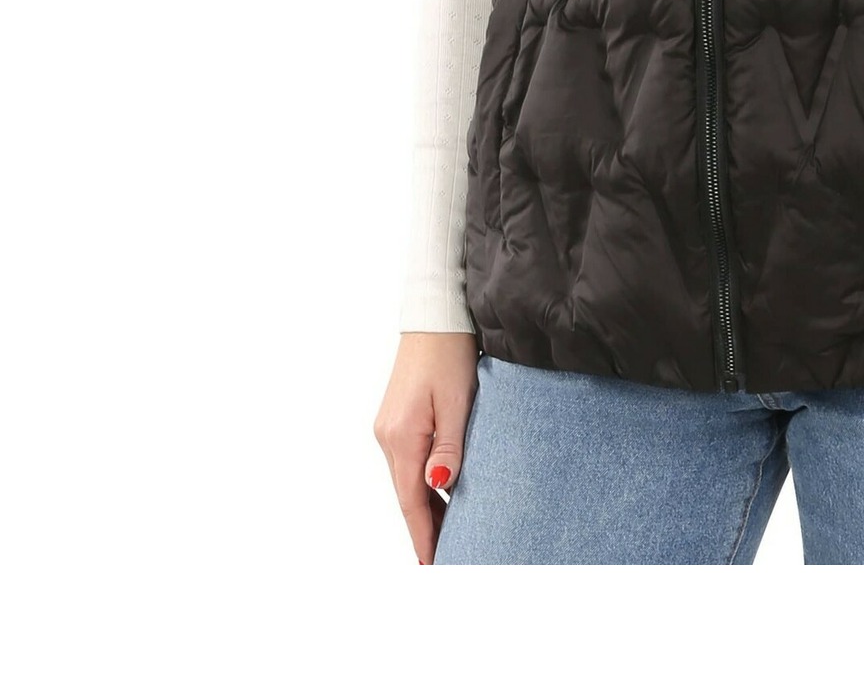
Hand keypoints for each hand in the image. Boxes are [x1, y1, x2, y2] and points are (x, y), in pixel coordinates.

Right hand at [374, 332, 479, 562]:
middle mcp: (387, 437)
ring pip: (406, 480)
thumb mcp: (458, 402)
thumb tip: (438, 486)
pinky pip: (407, 462)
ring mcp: (388, 428)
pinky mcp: (395, 419)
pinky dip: (421, 483)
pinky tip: (439, 493)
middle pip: (406, 496)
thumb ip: (450, 447)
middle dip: (426, 529)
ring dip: (425, 507)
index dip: (424, 537)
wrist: (436, 316)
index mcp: (402, 437)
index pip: (412, 502)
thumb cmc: (451, 354)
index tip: (434, 566)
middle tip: (448, 558)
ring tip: (449, 534)